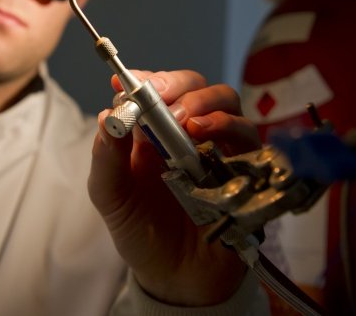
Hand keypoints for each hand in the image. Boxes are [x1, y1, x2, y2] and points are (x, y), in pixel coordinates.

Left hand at [88, 70, 260, 305]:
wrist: (176, 278)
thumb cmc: (141, 233)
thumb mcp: (111, 197)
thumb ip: (106, 159)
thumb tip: (107, 116)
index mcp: (152, 132)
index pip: (155, 88)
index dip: (145, 78)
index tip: (128, 79)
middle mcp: (186, 132)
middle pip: (195, 85)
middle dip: (179, 84)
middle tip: (164, 101)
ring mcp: (217, 147)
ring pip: (226, 102)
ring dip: (207, 102)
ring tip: (189, 122)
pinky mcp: (243, 167)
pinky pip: (249, 138)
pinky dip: (232, 128)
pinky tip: (210, 138)